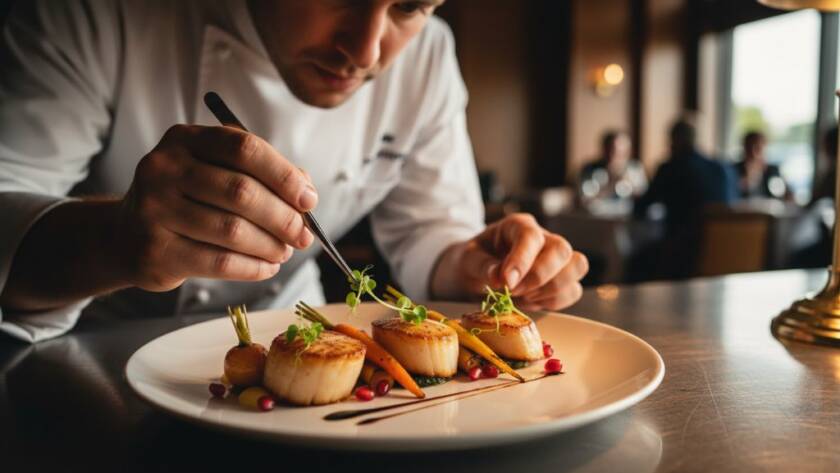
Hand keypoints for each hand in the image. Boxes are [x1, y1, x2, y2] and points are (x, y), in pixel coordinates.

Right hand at [116, 124, 316, 290]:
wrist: (127, 234)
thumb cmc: (186, 199)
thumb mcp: (215, 172)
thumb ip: (260, 175)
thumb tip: (305, 192)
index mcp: (184, 139)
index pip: (244, 148)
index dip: (283, 175)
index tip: (308, 199)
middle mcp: (163, 168)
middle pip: (241, 191)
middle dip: (283, 217)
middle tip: (303, 235)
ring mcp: (154, 209)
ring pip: (233, 231)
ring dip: (270, 246)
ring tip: (285, 252)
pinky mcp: (155, 250)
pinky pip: (220, 262)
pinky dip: (253, 267)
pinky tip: (267, 267)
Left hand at [431, 213, 588, 310]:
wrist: (477, 271)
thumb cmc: (474, 260)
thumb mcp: (468, 259)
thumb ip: (482, 265)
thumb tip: (499, 277)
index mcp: (517, 225)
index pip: (531, 236)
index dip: (522, 260)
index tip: (508, 282)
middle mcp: (543, 237)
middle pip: (561, 250)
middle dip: (539, 277)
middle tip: (514, 291)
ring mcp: (556, 258)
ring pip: (576, 267)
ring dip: (551, 289)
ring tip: (524, 297)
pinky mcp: (562, 279)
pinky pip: (573, 290)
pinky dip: (554, 301)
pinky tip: (531, 302)